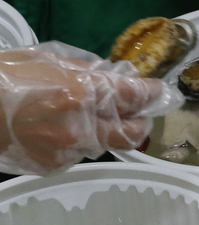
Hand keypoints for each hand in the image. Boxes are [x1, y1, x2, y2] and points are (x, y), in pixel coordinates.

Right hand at [0, 46, 176, 174]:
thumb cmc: (4, 77)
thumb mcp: (48, 60)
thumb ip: (86, 70)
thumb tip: (114, 75)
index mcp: (84, 92)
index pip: (137, 96)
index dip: (152, 93)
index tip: (157, 91)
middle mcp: (82, 125)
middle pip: (133, 133)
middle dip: (140, 122)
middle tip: (138, 113)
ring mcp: (68, 149)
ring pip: (104, 144)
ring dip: (103, 131)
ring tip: (84, 117)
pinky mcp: (52, 165)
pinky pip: (76, 154)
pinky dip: (76, 141)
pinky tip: (56, 130)